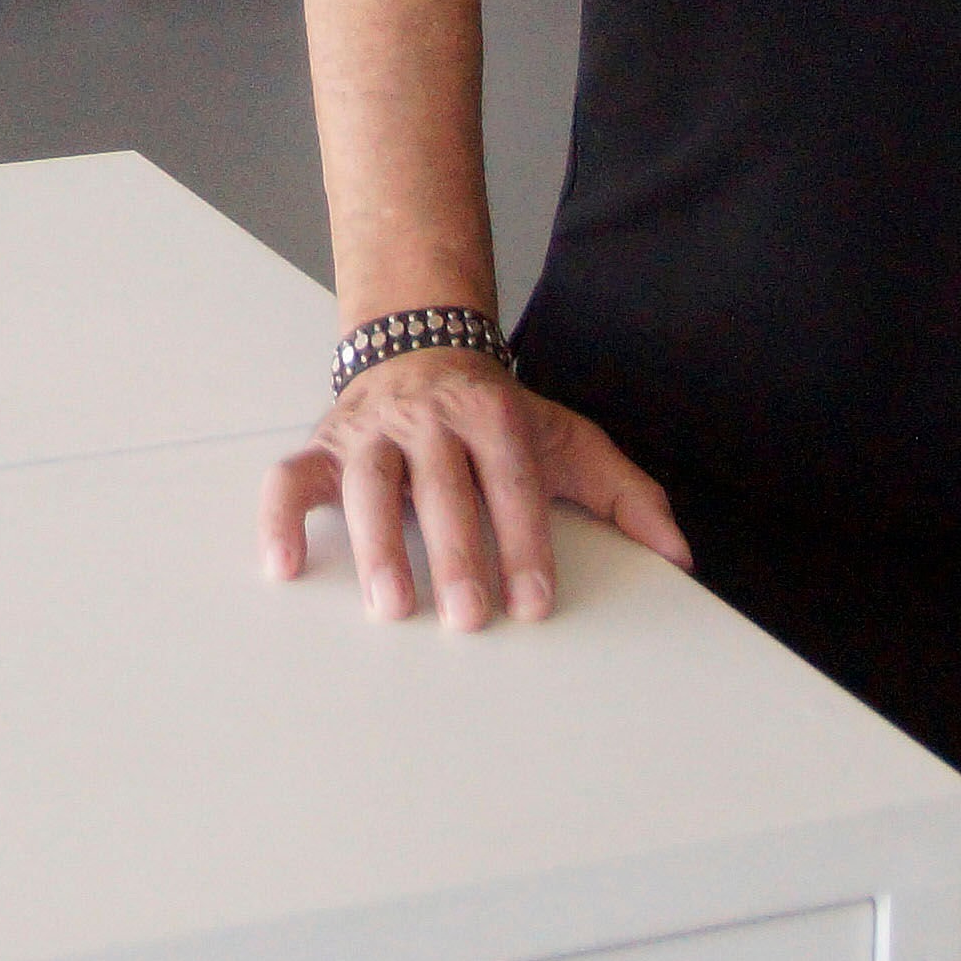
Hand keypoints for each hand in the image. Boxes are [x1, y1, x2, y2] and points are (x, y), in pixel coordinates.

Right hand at [256, 348, 690, 629]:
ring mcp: (372, 430)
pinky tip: (284, 568)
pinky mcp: (325, 445)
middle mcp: (429, 417)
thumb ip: (626, 495)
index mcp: (493, 413)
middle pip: (441, 486)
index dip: (524, 542)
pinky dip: (281, 519)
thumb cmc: (498, 414)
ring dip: (377, 543)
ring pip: (367, 483)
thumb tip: (679, 554)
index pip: (512, 481)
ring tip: (390, 605)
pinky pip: (290, 478)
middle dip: (457, 552)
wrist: (425, 343)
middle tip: (468, 617)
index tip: (533, 602)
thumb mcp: (570, 438)